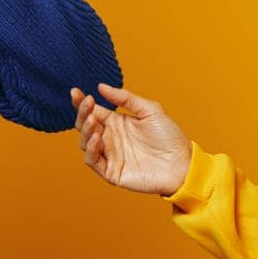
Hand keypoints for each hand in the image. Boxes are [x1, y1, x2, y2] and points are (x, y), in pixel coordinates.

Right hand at [70, 83, 193, 195]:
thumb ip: (126, 98)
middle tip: (87, 103)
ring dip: (85, 130)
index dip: (82, 102)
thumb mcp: (150, 110)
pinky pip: (93, 161)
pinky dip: (90, 149)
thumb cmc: (169, 137)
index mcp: (116, 122)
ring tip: (93, 120)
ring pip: (85, 142)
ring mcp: (110, 155)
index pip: (93, 111)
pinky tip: (96, 137)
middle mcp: (110, 138)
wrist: (182, 164)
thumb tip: (101, 87)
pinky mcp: (111, 171)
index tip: (76, 92)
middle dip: (82, 113)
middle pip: (85, 125)